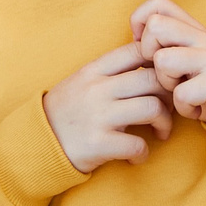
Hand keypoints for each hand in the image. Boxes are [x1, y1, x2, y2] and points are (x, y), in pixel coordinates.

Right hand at [41, 42, 173, 171]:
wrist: (35, 141)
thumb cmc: (67, 110)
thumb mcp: (82, 80)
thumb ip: (111, 70)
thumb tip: (149, 61)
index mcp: (94, 69)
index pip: (137, 50)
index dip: (159, 61)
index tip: (164, 78)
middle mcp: (97, 88)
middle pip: (152, 79)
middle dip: (169, 94)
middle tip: (169, 109)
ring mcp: (98, 115)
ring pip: (151, 108)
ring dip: (164, 122)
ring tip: (160, 132)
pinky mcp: (99, 143)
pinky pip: (137, 144)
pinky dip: (144, 152)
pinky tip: (137, 155)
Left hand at [130, 0, 205, 130]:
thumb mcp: (189, 57)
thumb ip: (168, 42)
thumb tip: (134, 39)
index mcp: (194, 28)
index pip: (158, 3)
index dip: (141, 22)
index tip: (146, 48)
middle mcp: (204, 37)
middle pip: (155, 26)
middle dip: (149, 53)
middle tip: (164, 72)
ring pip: (163, 60)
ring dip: (166, 83)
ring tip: (181, 91)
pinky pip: (181, 94)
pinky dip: (183, 108)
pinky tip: (195, 108)